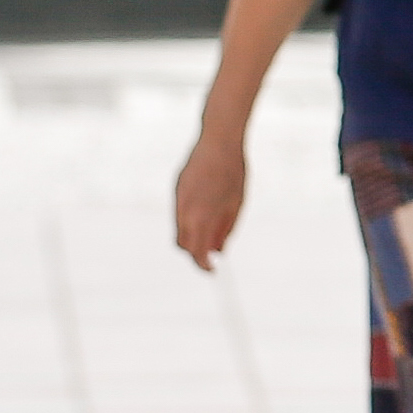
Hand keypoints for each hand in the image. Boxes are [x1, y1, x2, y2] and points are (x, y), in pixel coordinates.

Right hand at [173, 126, 246, 270]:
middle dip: (194, 253)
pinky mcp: (177, 189)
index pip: (196, 252)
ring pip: (179, 229)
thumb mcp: (236, 204)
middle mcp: (185, 210)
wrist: (218, 142)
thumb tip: (217, 251)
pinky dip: (189, 222)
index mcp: (201, 217)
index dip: (202, 265)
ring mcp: (178, 198)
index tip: (212, 271)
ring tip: (213, 231)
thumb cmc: (234, 173)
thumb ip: (225, 229)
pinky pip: (179, 213)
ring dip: (193, 236)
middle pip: (182, 244)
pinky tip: (206, 214)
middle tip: (211, 256)